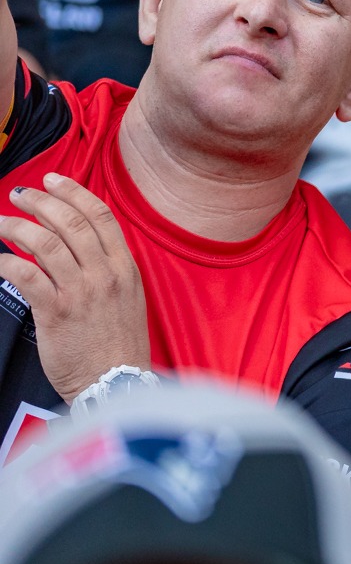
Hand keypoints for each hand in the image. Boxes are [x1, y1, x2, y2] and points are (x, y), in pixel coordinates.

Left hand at [0, 174, 149, 401]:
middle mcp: (105, 273)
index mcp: (125, 267)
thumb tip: (76, 246)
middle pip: (71, 222)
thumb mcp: (126, 299)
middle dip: (40, 202)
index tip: (54, 181)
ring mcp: (82, 291)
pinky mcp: (56, 312)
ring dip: (17, 227)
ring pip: (46, 242)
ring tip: (1, 223)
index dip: (74, 192)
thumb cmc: (117, 345)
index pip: (100, 216)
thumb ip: (106, 270)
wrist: (115, 382)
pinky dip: (7, 261)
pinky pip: (26, 275)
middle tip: (20, 195)